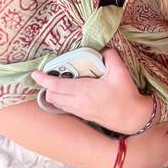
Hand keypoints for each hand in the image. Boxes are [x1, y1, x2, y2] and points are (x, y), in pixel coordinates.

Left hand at [33, 48, 153, 133]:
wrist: (132, 118)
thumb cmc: (126, 95)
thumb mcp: (120, 71)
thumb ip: (110, 56)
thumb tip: (102, 49)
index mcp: (84, 90)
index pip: (57, 85)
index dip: (44, 79)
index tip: (35, 74)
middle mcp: (78, 102)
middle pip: (53, 95)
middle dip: (48, 85)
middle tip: (50, 74)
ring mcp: (80, 111)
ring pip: (57, 103)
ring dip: (53, 93)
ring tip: (56, 83)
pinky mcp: (84, 116)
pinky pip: (65, 108)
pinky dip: (61, 100)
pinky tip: (67, 93)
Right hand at [117, 118, 167, 167]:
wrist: (126, 160)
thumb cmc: (142, 138)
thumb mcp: (157, 125)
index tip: (166, 119)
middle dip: (167, 135)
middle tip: (156, 128)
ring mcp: (162, 164)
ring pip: (165, 151)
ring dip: (161, 145)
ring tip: (150, 140)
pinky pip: (157, 158)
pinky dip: (154, 154)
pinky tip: (146, 150)